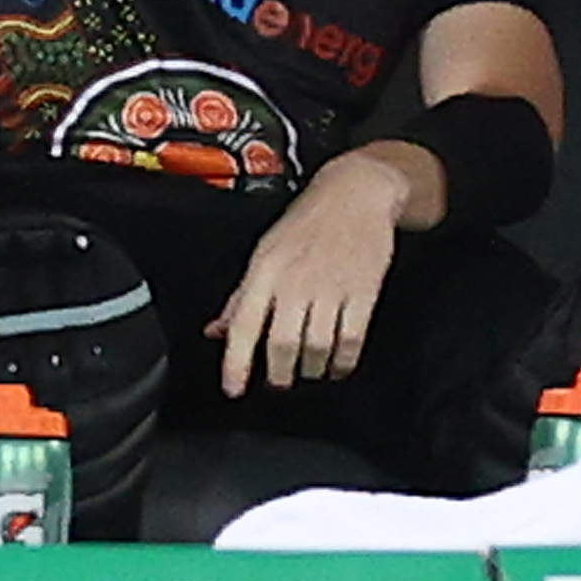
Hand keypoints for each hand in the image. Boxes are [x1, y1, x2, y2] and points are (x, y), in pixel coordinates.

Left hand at [206, 149, 417, 396]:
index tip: (233, 388)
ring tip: (309, 371)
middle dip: (279, 374)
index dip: (235, 363)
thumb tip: (217, 331)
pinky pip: (351, 340)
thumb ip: (241, 296)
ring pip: (317, 348)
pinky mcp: (363, 291)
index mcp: (266, 270)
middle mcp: (296, 280)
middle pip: (282, 344)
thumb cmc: (307, 221)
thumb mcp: (265, 251)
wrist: (356, 192)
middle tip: (279, 381)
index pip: (243, 324)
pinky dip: (343, 361)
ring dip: (312, 370)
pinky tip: (338, 364)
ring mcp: (332, 286)